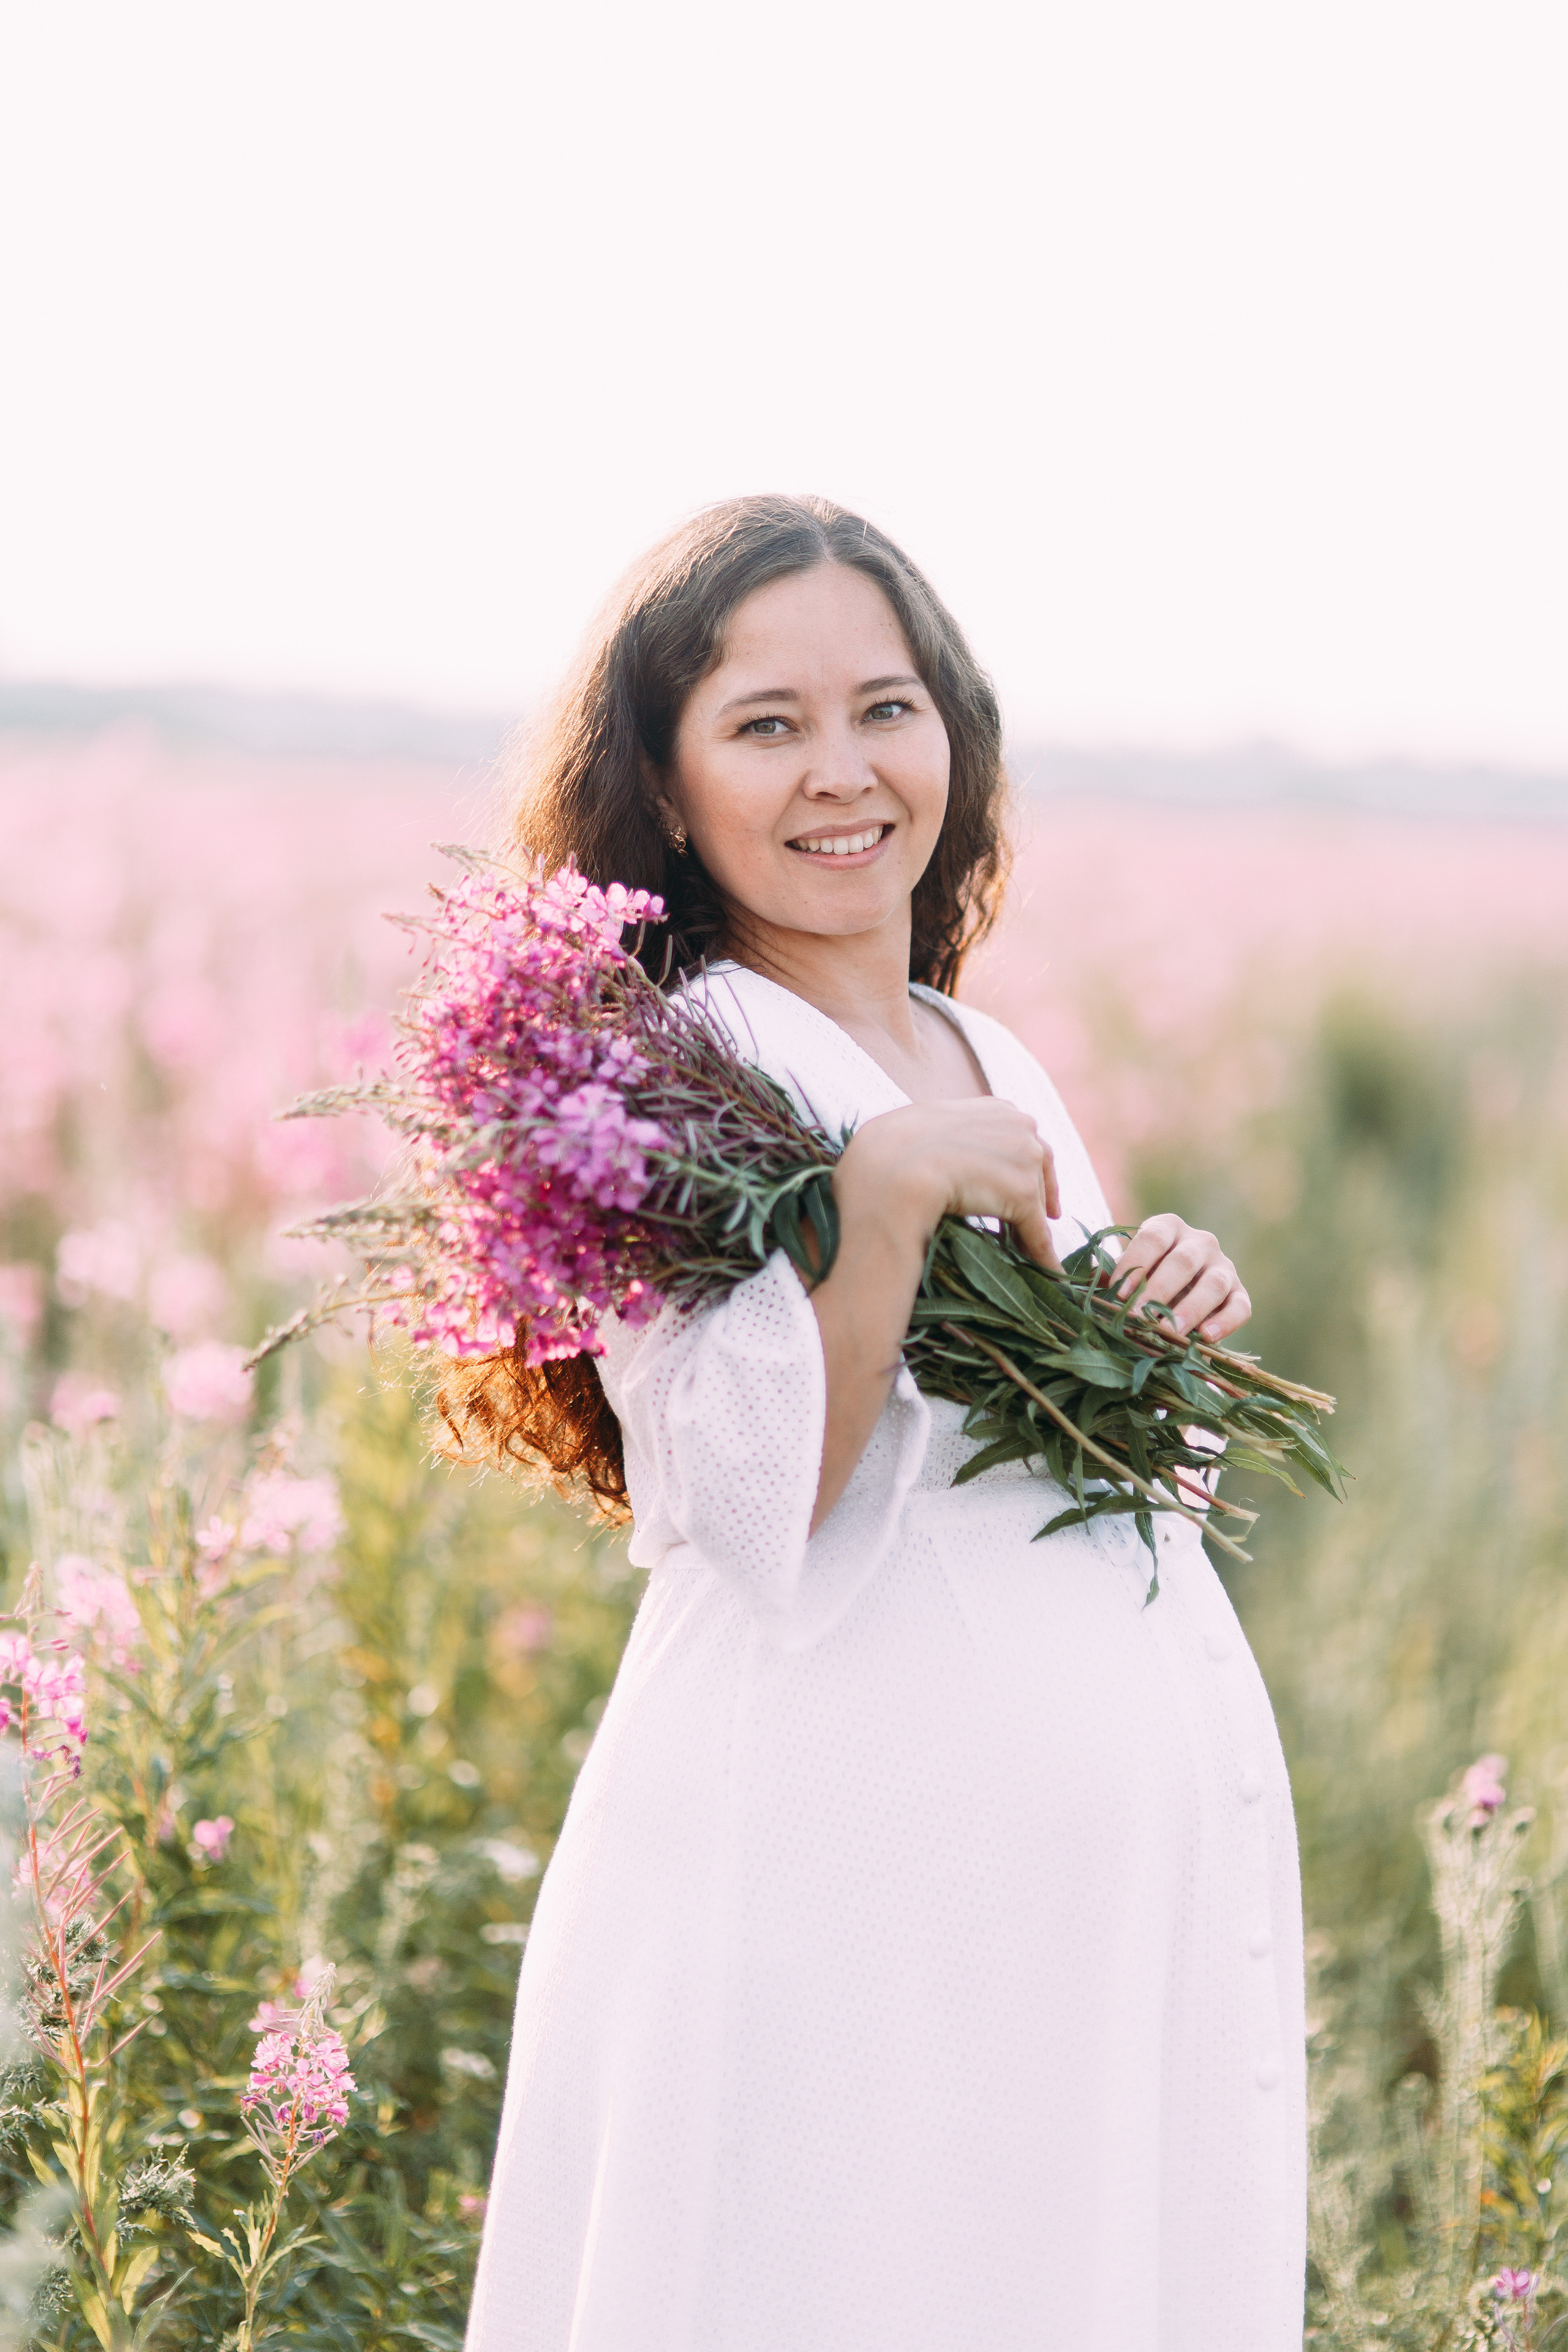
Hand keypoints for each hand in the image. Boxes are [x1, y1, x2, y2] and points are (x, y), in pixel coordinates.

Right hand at [832, 1099, 1061, 1271]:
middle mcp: (1020, 1124)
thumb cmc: (892, 1148)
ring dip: (1030, 1227)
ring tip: (1025, 1253)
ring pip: (1035, 1201)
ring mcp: (1024, 1158)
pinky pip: (1037, 1232)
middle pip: (1038, 1167)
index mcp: (997, 1107)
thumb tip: (939, 1149)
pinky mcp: (1022, 1194)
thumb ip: (950, 1132)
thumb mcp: (924, 1125)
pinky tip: (1046, 1272)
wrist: (893, 1166)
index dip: (1027, 1164)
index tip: (1029, 1183)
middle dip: (1039, 1194)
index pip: (1023, 1138)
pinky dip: (1042, 1254)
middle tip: (1038, 1219)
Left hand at [1111, 1213, 1249, 1341]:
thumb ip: (1109, 1276)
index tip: (1118, 1292)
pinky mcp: (1239, 1293)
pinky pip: (1240, 1306)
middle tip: (1140, 1316)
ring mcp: (1224, 1267)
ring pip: (1214, 1283)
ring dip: (1192, 1309)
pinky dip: (1226, 1322)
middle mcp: (1200, 1242)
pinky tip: (1206, 1337)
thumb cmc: (1145, 1277)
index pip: (1153, 1238)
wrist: (1181, 1290)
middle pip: (1183, 1261)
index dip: (1135, 1263)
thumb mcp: (1128, 1271)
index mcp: (1168, 1228)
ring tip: (1172, 1332)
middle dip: (1160, 1290)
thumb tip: (1087, 1284)